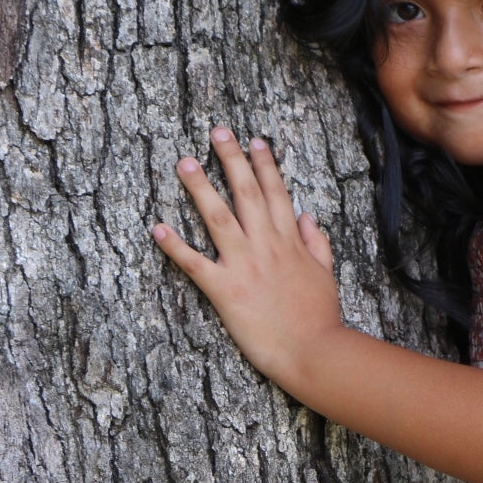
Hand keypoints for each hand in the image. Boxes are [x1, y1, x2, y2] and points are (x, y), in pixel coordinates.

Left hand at [151, 127, 341, 387]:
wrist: (312, 350)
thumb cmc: (320, 316)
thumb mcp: (325, 274)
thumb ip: (316, 243)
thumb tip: (306, 216)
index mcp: (289, 242)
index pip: (276, 193)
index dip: (265, 164)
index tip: (255, 141)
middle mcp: (266, 245)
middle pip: (246, 193)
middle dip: (231, 160)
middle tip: (217, 133)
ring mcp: (244, 265)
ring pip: (218, 217)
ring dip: (200, 188)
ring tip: (184, 163)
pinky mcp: (224, 290)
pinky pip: (194, 264)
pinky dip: (174, 246)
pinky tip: (157, 228)